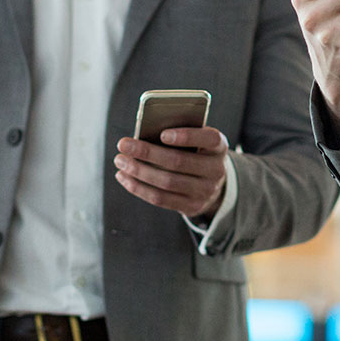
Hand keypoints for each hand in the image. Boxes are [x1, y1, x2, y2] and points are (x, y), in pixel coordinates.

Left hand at [115, 125, 229, 220]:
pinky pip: (160, 199)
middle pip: (178, 162)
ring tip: (120, 160)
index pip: (208, 139)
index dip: (186, 136)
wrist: (212, 183)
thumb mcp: (197, 140)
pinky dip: (138, 188)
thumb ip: (179, 134)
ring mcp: (205, 191)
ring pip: (166, 182)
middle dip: (147, 152)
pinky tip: (124, 177)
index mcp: (219, 146)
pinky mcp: (191, 207)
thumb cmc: (196, 152)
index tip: (162, 134)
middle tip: (123, 144)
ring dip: (138, 171)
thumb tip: (144, 135)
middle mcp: (216, 170)